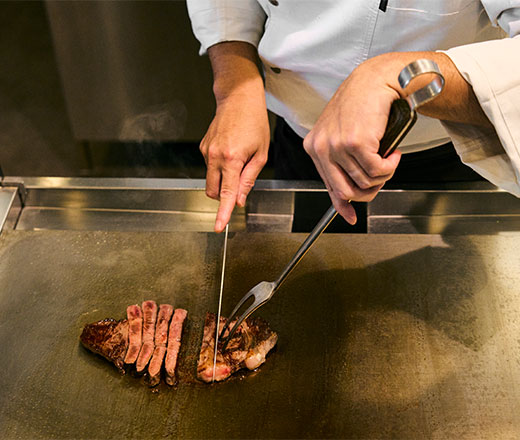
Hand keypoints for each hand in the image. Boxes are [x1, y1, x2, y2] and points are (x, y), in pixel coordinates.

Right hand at [200, 92, 269, 231]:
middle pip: (214, 191)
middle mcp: (215, 156)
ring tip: (238, 160)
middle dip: (224, 196)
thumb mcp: (260, 153)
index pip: (226, 193)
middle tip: (239, 183)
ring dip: (223, 180)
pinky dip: (219, 167)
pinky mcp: (202, 147)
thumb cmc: (254, 122)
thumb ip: (249, 179)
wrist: (238, 99)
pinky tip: (230, 152)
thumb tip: (240, 199)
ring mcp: (206, 151)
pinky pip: (210, 167)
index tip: (219, 226)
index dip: (223, 212)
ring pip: (211, 180)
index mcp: (232, 159)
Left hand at [303, 57, 402, 224]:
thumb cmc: (361, 106)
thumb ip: (342, 165)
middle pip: (346, 191)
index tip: (351, 216)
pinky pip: (377, 172)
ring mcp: (336, 145)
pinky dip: (390, 166)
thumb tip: (346, 200)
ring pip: (365, 182)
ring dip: (383, 174)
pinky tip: (393, 152)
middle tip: (382, 177)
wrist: (375, 80)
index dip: (342, 205)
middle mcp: (321, 147)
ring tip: (388, 157)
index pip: (328, 186)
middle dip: (369, 191)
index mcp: (314, 147)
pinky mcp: (355, 142)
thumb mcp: (343, 136)